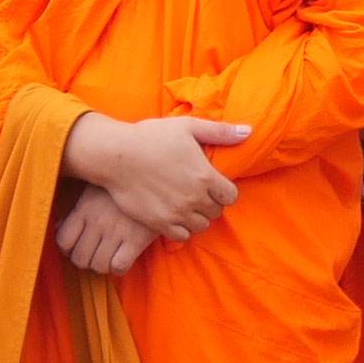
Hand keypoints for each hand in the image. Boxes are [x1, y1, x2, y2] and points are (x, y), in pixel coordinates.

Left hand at [52, 186, 160, 274]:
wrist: (155, 177)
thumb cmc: (121, 183)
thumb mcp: (94, 188)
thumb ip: (75, 209)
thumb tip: (57, 228)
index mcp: (84, 208)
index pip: (63, 241)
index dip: (66, 250)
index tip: (74, 249)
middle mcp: (97, 222)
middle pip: (79, 258)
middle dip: (83, 262)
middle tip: (91, 257)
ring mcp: (117, 231)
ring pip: (98, 265)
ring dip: (101, 266)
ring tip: (106, 259)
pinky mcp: (136, 239)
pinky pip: (119, 266)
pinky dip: (118, 269)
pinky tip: (121, 260)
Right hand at [64, 113, 251, 240]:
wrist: (115, 155)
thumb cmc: (151, 137)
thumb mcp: (187, 127)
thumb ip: (220, 132)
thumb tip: (248, 132)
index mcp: (205, 175)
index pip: (231, 196)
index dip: (225, 190)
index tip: (213, 183)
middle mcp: (194, 198)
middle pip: (217, 212)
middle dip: (211, 202)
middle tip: (197, 191)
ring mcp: (177, 213)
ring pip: (201, 226)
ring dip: (198, 217)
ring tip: (186, 204)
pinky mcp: (159, 223)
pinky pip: (182, 235)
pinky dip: (182, 228)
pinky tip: (174, 214)